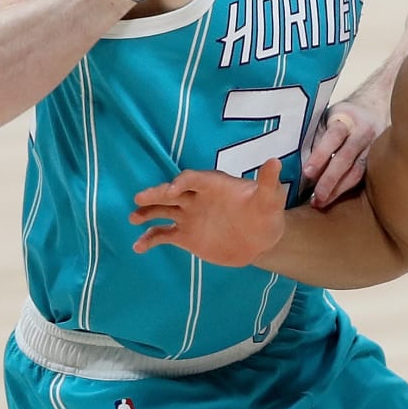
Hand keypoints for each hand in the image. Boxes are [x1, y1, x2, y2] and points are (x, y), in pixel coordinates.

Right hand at [130, 170, 288, 266]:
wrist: (261, 240)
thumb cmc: (266, 214)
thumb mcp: (270, 199)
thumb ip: (268, 183)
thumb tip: (274, 161)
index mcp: (214, 185)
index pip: (193, 178)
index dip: (183, 182)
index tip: (174, 190)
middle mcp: (197, 198)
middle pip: (172, 192)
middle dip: (156, 193)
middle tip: (139, 197)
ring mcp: (189, 216)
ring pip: (163, 211)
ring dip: (147, 212)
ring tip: (133, 218)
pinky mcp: (186, 236)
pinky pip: (163, 234)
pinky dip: (150, 238)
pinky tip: (138, 247)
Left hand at [303, 97, 384, 208]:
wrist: (375, 108)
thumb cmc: (344, 115)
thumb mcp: (328, 116)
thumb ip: (317, 135)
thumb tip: (297, 158)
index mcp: (347, 117)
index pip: (334, 136)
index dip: (320, 154)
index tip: (307, 173)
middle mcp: (363, 132)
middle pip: (346, 158)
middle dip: (330, 179)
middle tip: (316, 197)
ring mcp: (373, 146)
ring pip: (357, 171)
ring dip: (338, 190)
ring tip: (322, 202)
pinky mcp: (377, 159)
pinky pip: (362, 177)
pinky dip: (346, 189)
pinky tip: (333, 198)